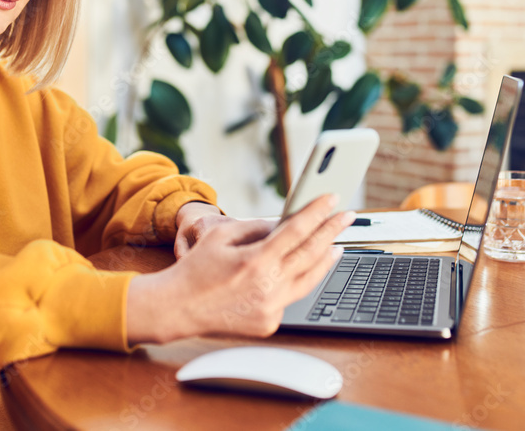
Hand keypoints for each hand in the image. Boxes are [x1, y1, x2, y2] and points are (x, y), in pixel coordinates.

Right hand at [127, 194, 354, 343]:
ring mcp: (271, 309)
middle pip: (311, 255)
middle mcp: (268, 287)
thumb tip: (283, 223)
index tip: (332, 200)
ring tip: (336, 245)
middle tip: (346, 217)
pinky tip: (301, 270)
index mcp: (256, 261)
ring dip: (325, 261)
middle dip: (332, 232)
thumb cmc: (195, 270)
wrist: (178, 308)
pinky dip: (297, 282)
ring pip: (310, 281)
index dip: (318, 213)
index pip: (297, 231)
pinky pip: (290, 299)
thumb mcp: (221, 236)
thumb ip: (256, 228)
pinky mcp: (269, 324)